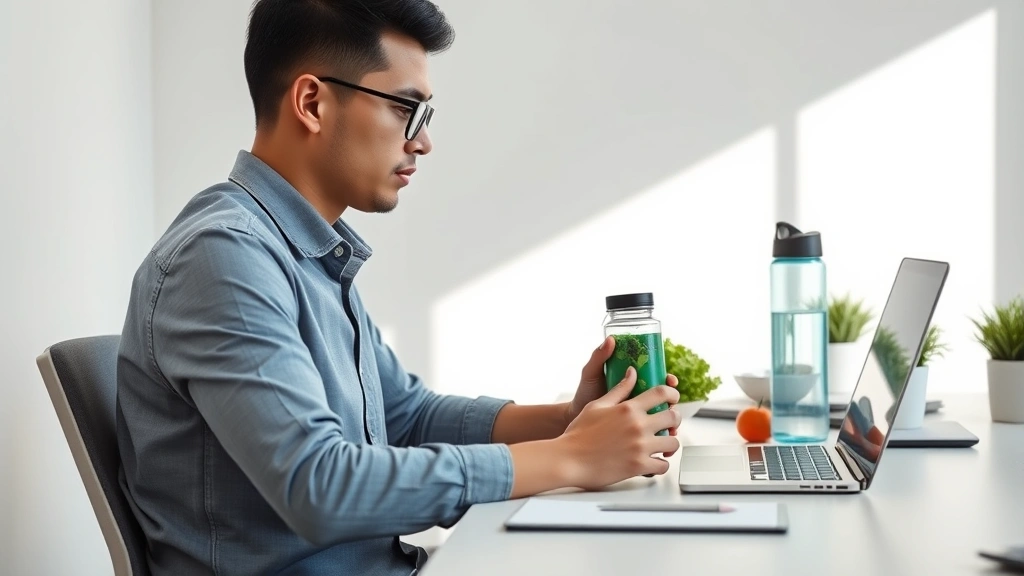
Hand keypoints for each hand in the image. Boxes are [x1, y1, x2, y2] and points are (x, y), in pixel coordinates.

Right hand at [558, 366, 681, 489]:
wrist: (568, 459)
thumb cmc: (579, 433)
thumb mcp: (597, 405)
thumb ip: (619, 390)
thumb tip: (632, 373)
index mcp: (628, 408)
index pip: (662, 393)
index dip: (673, 394)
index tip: (673, 399)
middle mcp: (638, 425)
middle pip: (673, 417)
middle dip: (674, 420)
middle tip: (668, 424)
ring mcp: (640, 446)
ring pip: (673, 443)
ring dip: (669, 443)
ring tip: (661, 444)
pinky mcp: (639, 466)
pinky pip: (663, 465)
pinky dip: (660, 464)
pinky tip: (652, 461)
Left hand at [566, 336, 681, 441]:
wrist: (573, 419)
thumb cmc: (584, 394)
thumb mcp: (591, 374)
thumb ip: (599, 357)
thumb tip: (611, 340)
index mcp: (634, 384)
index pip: (658, 380)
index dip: (668, 381)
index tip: (669, 380)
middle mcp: (641, 401)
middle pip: (667, 401)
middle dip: (674, 403)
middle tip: (672, 405)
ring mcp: (639, 419)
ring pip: (665, 421)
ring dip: (673, 424)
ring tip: (671, 428)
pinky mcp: (636, 436)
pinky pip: (655, 439)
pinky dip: (662, 442)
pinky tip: (663, 442)